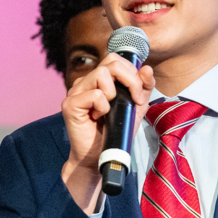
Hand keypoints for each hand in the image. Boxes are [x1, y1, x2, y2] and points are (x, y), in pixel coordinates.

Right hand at [60, 53, 154, 213]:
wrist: (99, 157)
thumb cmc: (115, 133)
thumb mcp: (135, 108)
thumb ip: (143, 88)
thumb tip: (147, 69)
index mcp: (99, 80)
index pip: (115, 60)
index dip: (132, 71)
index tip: (138, 93)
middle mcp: (86, 82)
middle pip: (110, 61)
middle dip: (130, 79)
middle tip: (134, 99)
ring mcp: (76, 91)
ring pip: (101, 75)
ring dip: (114, 94)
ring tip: (109, 110)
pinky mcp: (70, 104)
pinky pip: (94, 95)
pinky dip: (102, 107)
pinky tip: (97, 118)